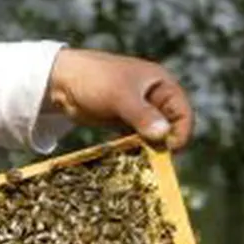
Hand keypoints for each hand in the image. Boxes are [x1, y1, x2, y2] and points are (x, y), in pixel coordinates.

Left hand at [45, 48, 193, 150]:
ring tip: (144, 163)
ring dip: (150, 148)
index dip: (181, 131)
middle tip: (157, 160)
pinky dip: (136, 148)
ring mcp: (138, 110)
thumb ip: (142, 116)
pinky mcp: (123, 121)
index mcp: (160, 83)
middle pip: (170, 125)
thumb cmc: (95, 80)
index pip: (182, 111)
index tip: (171, 149)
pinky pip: (136, 138)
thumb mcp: (120, 97)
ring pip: (153, 134)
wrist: (61, 81)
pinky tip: (131, 160)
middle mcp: (153, 96)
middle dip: (166, 142)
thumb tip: (164, 135)